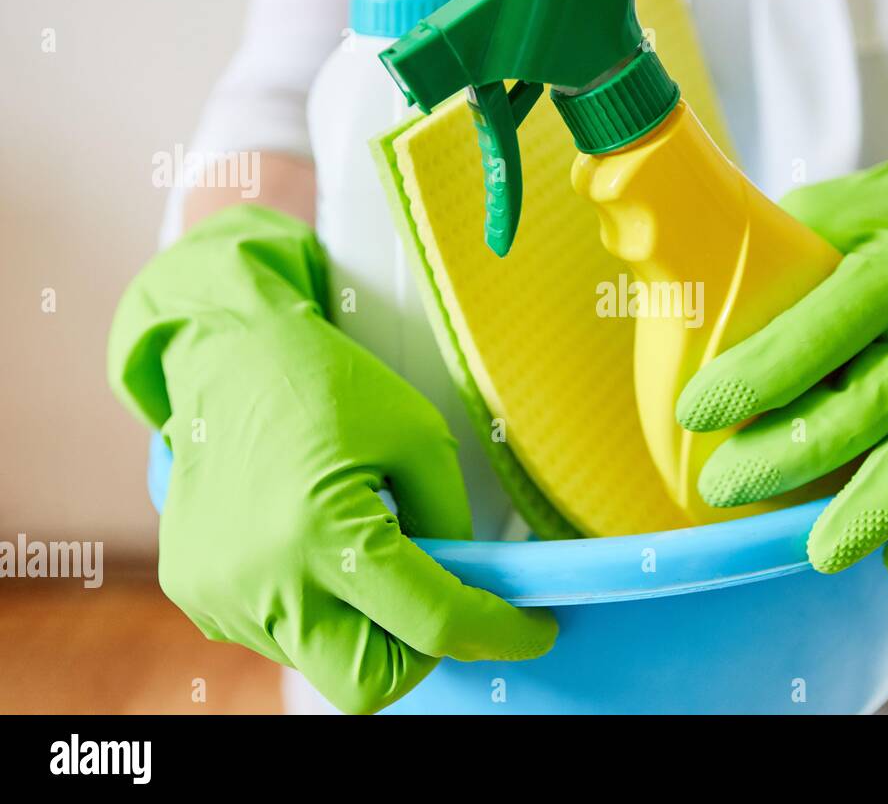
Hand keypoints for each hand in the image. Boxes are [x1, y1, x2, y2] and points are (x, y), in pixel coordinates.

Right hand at [109, 205, 555, 712]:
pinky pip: (281, 635)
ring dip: (364, 628)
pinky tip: (314, 546)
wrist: (225, 358)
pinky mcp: (200, 597)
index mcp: (324, 532)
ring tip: (365, 549)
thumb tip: (470, 585)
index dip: (498, 632)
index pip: (431, 623)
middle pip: (367, 685)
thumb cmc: (328, 384)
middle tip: (438, 603)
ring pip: (324, 662)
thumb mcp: (420, 438)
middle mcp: (266, 581)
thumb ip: (449, 523)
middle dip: (417, 655)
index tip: (532, 630)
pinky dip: (317, 609)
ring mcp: (224, 597)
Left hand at [676, 138, 887, 574]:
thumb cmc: (878, 226)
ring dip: (874, 509)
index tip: (694, 410)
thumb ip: (761, 253)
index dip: (757, 377)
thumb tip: (666, 287)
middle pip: (868, 407)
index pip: (821, 332)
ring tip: (819, 552)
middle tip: (722, 485)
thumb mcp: (821, 213)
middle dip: (791, 456)